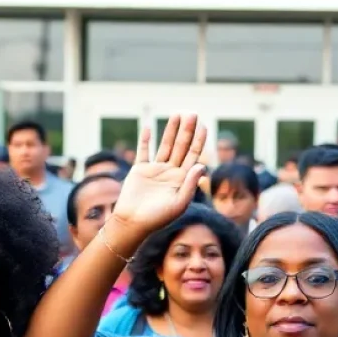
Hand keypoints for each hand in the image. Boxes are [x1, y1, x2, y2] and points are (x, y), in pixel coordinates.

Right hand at [112, 115, 206, 235]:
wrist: (133, 223)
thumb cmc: (158, 218)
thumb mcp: (179, 203)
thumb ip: (191, 184)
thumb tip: (202, 165)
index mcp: (182, 180)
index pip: (193, 156)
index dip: (199, 141)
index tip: (204, 126)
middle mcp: (171, 173)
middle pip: (181, 147)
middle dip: (187, 130)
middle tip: (192, 113)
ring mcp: (156, 170)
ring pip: (165, 145)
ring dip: (171, 131)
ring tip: (176, 115)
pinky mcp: (140, 170)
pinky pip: (143, 151)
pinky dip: (145, 140)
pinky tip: (148, 128)